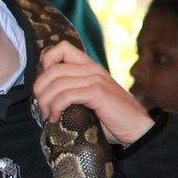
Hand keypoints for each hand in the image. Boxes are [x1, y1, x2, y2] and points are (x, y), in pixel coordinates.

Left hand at [34, 41, 153, 146]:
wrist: (137, 129)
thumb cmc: (109, 117)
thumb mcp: (88, 98)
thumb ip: (71, 89)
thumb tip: (43, 92)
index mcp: (89, 66)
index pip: (61, 48)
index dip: (45, 63)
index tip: (44, 85)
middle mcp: (92, 69)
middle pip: (52, 69)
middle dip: (40, 89)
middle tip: (41, 107)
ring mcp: (95, 80)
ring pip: (56, 83)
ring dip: (45, 102)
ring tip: (47, 115)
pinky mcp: (98, 93)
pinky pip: (66, 95)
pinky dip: (55, 107)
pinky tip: (55, 118)